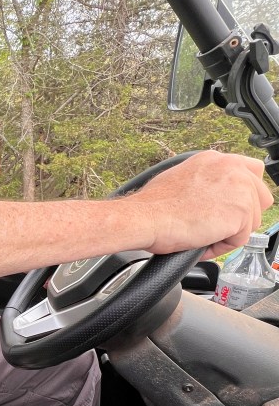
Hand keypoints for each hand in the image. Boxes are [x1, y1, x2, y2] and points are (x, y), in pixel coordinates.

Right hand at [127, 151, 273, 258]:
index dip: (244, 195)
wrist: (146, 217)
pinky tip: (202, 241)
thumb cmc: (153, 205)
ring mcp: (239, 189)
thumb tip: (213, 197)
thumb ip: (205, 182)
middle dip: (242, 216)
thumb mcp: (182, 178)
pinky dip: (222, 246)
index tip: (232, 207)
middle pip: (261, 198)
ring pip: (251, 221)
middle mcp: (232, 168)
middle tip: (216, 226)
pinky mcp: (240, 212)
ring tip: (202, 234)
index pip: (252, 173)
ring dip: (229, 233)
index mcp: (216, 159)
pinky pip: (241, 239)